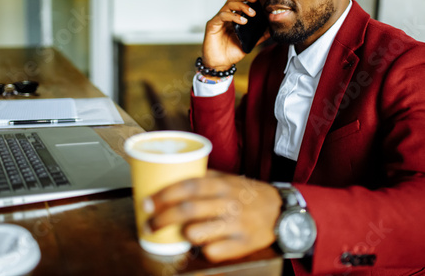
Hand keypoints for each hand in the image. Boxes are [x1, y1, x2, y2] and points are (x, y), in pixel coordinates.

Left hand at [144, 171, 281, 262]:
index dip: (164, 194)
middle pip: (187, 211)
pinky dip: (203, 250)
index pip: (188, 186)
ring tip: (179, 234)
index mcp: (222, 184)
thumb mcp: (228, 179)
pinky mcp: (243, 244)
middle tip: (149, 224)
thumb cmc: (248, 193)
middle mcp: (228, 203)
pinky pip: (214, 252)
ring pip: (197, 233)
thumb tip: (170, 176)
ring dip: (183, 235)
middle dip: (162, 218)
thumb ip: (204, 177)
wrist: (280, 211)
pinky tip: (203, 245)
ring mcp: (235, 225)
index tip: (147, 202)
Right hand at [202, 0, 269, 70]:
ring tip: (251, 14)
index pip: (239, 1)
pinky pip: (222, 15)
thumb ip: (259, 35)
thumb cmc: (231, 53)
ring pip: (228, 5)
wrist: (220, 64)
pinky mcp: (212, 25)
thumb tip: (271, 29)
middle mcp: (225, 17)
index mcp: (232, 19)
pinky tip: (242, 21)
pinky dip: (233, 16)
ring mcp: (218, 20)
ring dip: (241, 6)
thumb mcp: (249, 43)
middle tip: (255, 1)